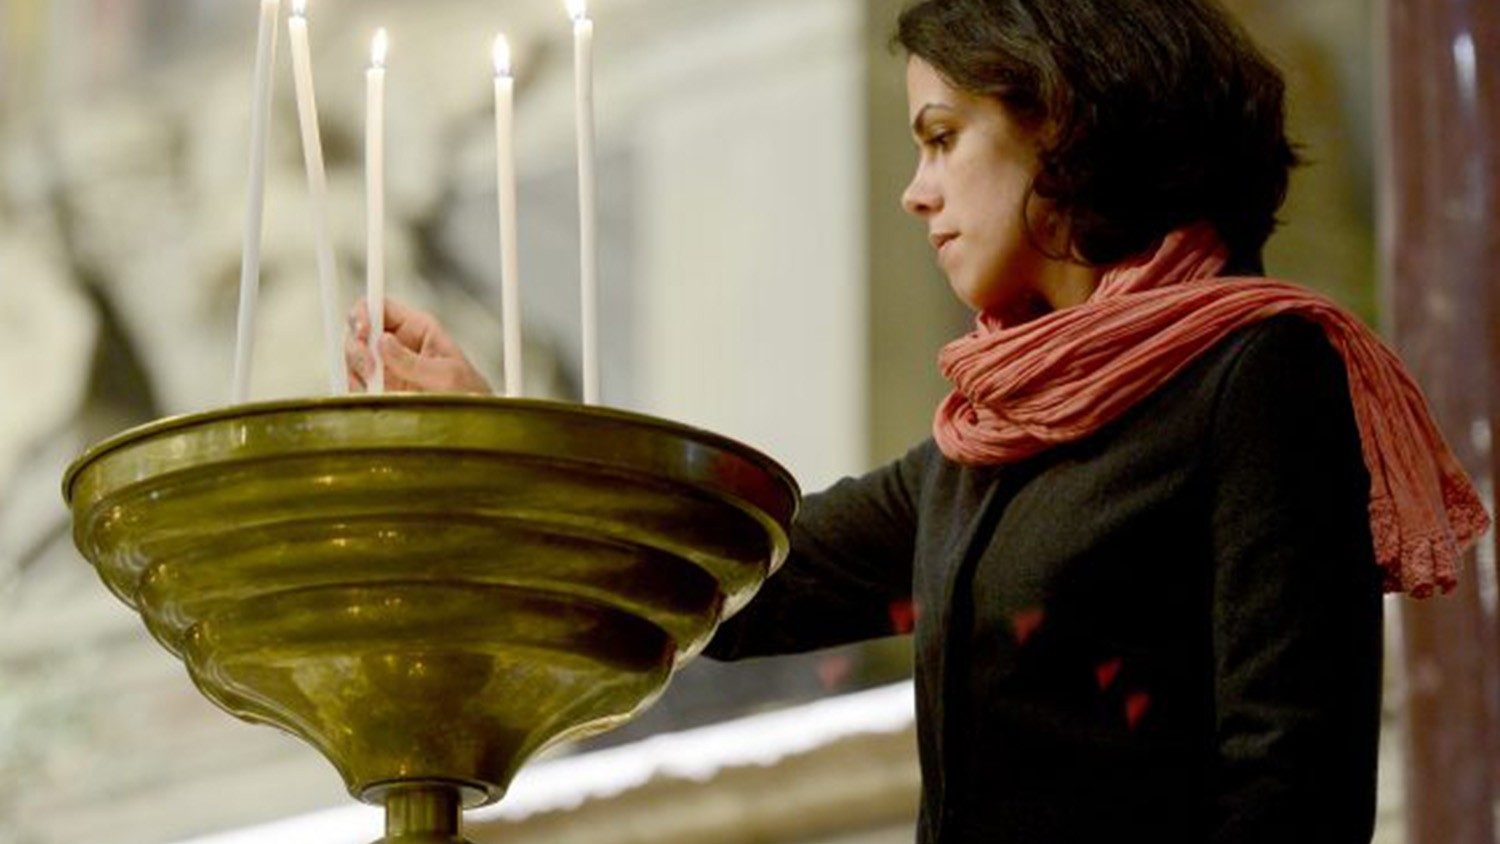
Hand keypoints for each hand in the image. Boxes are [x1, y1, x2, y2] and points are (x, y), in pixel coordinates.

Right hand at [346, 298, 492, 394]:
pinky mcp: (381, 389)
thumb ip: (413, 361)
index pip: (381, 307)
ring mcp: (387, 367)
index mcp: (418, 328)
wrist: (474, 425)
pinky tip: (374, 397)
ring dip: (356, 370)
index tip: (363, 331)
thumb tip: (382, 342)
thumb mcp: (448, 376)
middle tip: (370, 367)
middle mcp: (398, 344)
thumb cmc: (470, 395)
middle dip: (357, 346)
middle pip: (359, 331)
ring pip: (354, 358)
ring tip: (376, 387)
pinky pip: (356, 384)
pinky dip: (357, 390)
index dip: (364, 313)